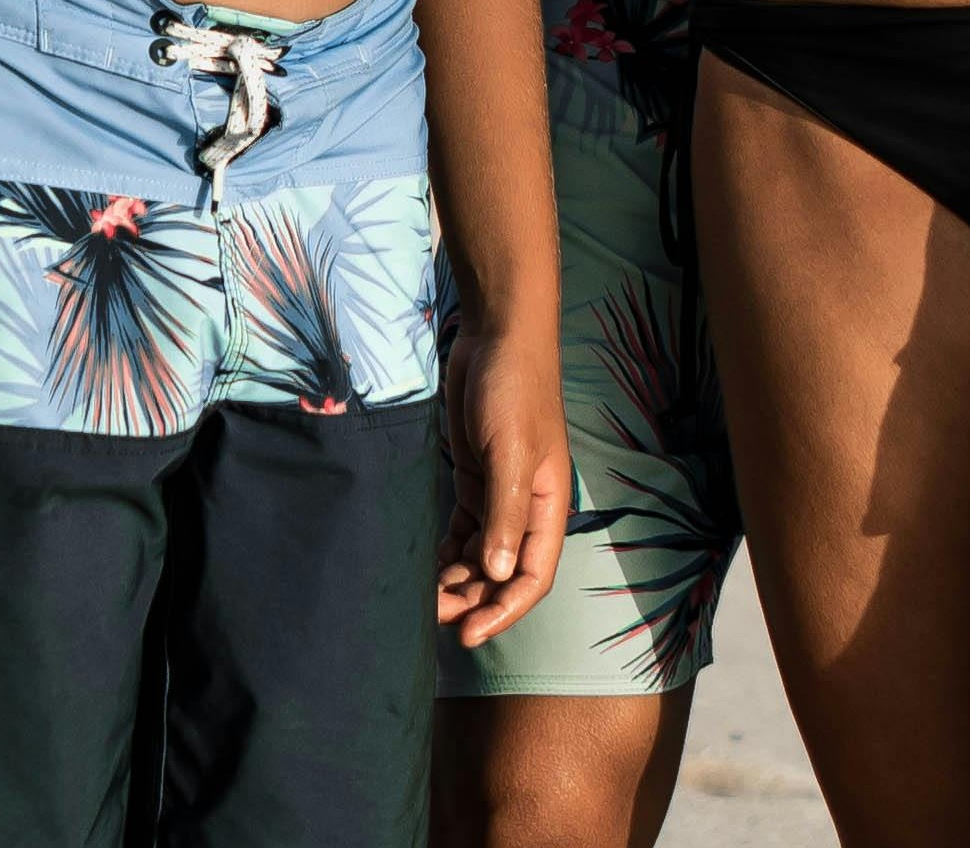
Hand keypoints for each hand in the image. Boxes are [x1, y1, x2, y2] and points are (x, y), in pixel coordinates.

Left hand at [431, 309, 571, 648]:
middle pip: (502, 573)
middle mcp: (526, 509)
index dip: (502, 610)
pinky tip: (425, 566)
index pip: (531, 578)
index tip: (466, 633)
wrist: (497, 336)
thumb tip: (499, 573)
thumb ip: (505, 513)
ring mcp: (498, 495)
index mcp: (547, 508)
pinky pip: (464, 531)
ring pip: (480, 556)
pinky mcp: (474, 479)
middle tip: (430, 615)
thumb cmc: (514, 389)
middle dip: (471, 599)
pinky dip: (448, 552)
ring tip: (422, 597)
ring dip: (456, 581)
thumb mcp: (510, 451)